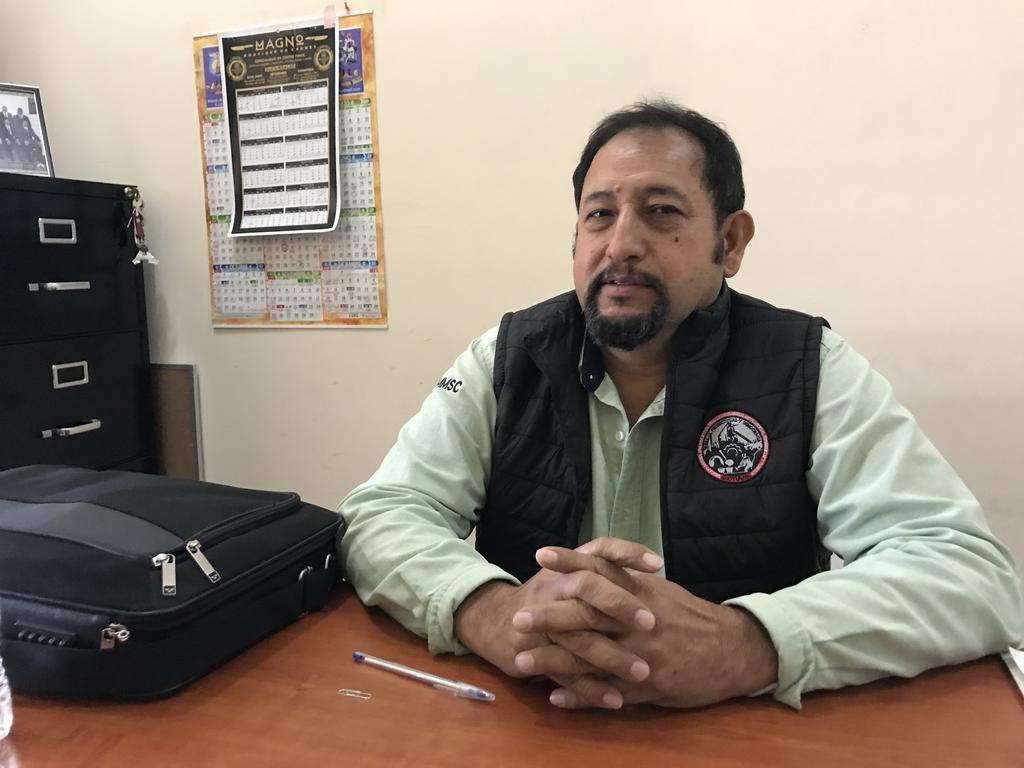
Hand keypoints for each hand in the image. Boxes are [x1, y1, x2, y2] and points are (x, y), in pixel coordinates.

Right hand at [453, 539, 662, 681]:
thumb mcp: (570, 575)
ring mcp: (543, 622)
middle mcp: (556, 588)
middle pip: (588, 587)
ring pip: (579, 637)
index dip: (626, 553)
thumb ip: (606, 570)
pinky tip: (616, 700)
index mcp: (569, 568)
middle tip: (650, 622)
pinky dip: (592, 689)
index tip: (656, 565)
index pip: (599, 550)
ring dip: (612, 656)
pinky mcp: (536, 654)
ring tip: (642, 672)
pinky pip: (567, 673)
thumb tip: (652, 573)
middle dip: (620, 604)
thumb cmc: (548, 597)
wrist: (499, 622)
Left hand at [527, 541, 778, 709]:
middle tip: (517, 617)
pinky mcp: (648, 687)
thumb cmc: (692, 618)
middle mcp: (639, 622)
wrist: (733, 651)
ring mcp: (642, 656)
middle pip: (587, 616)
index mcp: (642, 594)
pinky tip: (555, 696)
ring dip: (554, 660)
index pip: (601, 571)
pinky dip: (580, 696)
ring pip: (591, 657)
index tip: (540, 555)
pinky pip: (608, 693)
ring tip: (523, 661)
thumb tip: (597, 567)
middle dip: (550, 616)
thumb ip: (629, 582)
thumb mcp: (663, 592)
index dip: (570, 562)